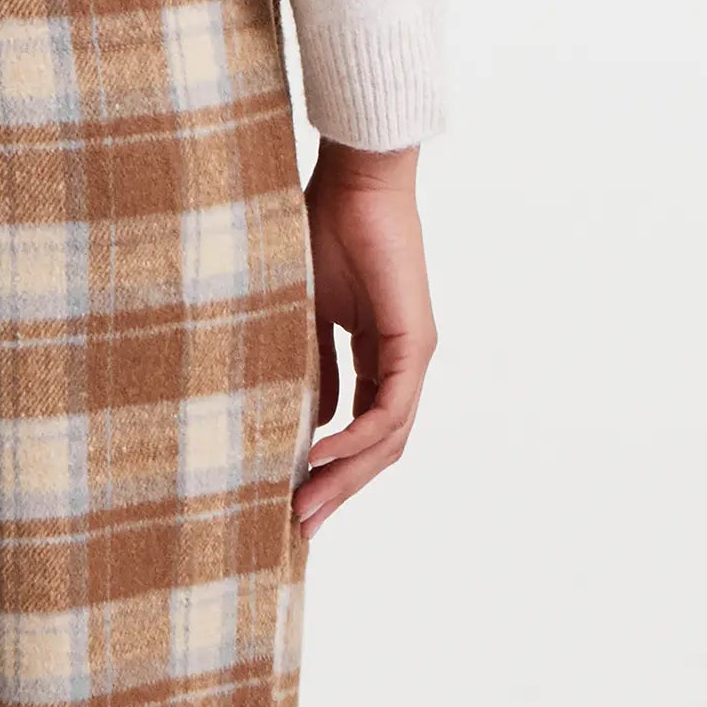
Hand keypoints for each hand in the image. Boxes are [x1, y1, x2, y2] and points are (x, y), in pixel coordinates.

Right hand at [295, 140, 435, 537]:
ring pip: (388, 439)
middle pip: (379, 448)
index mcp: (377, 355)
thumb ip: (314, 365)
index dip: (331, 468)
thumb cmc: (324, 228)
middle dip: (339, 489)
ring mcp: (413, 356)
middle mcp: (403, 364)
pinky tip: (323, 454)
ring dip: (348, 476)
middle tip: (300, 526)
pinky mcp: (415, 343)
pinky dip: (358, 437)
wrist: (354, 180)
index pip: (361, 429)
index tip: (292, 498)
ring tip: (306, 504)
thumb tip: (308, 419)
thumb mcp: (307, 312)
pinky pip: (390, 408)